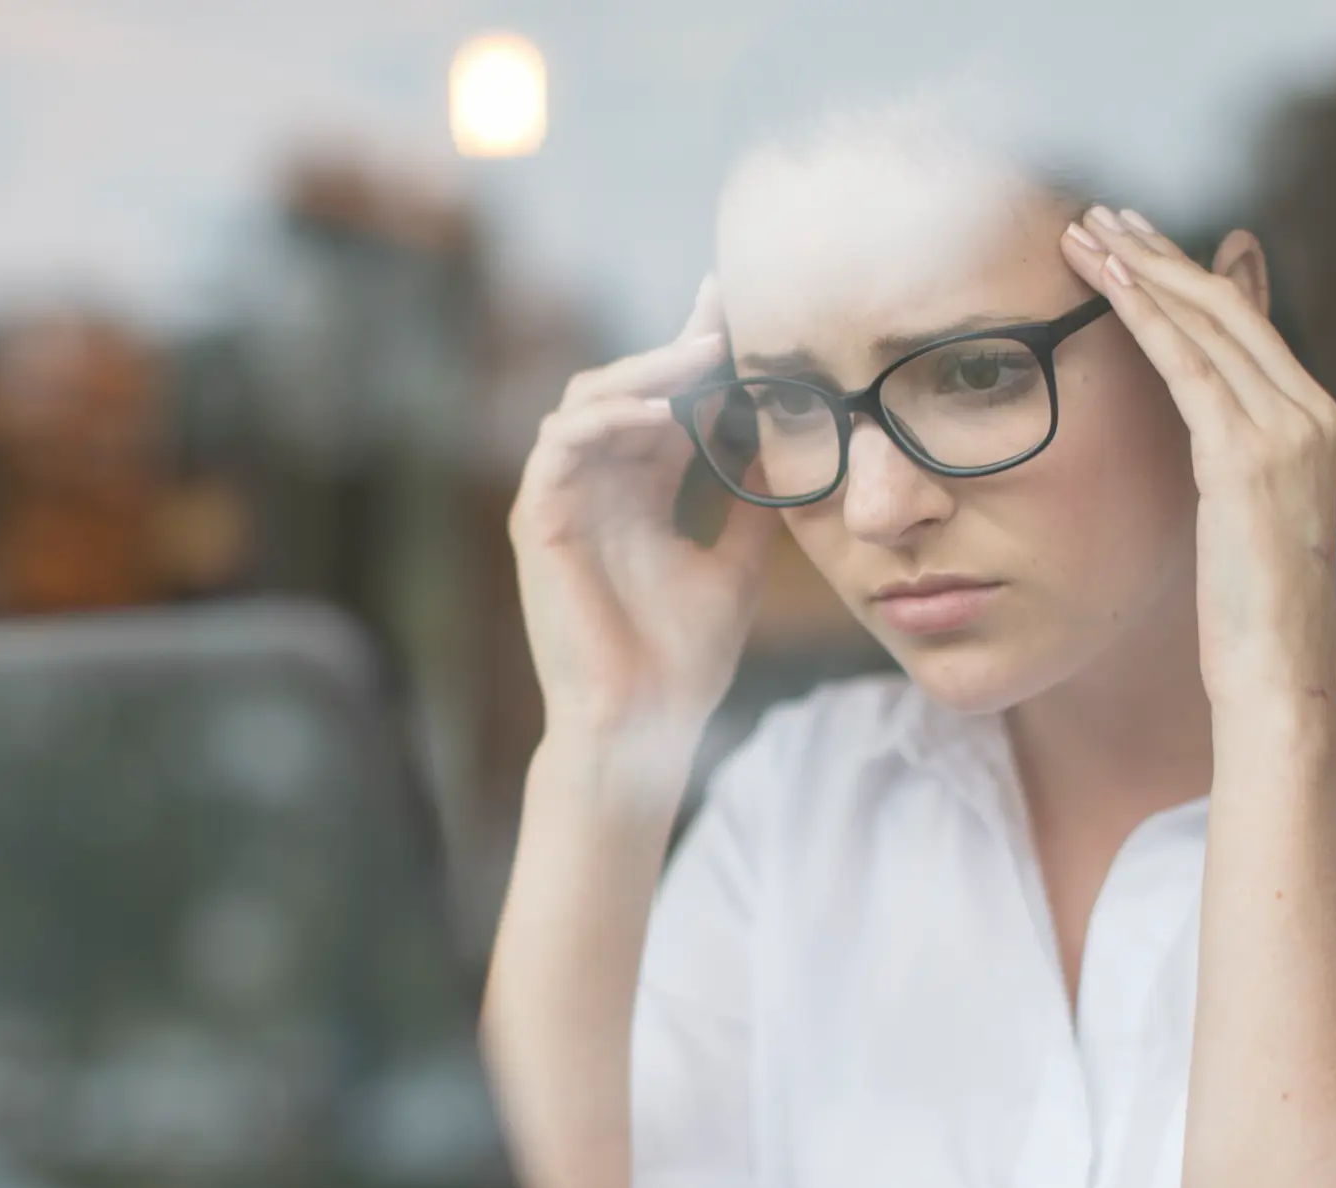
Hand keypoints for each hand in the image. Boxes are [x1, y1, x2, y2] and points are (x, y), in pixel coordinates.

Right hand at [507, 278, 779, 753]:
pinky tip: (659, 419)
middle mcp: (596, 484)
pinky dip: (606, 422)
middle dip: (675, 345)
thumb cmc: (683, 659)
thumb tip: (797, 442)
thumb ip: (754, 500)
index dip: (697, 354)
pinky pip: (560, 446)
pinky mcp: (539, 522)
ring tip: (700, 359)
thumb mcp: (740, 561)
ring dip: (642, 373)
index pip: (666, 401)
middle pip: (625, 384)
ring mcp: (563, 500)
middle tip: (727, 313)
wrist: (644, 726)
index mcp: (638, 489)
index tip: (745, 314)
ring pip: (587, 400)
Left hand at [1059, 206, 1335, 713]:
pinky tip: (1103, 282)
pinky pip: (1186, 365)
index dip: (1187, 272)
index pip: (1247, 321)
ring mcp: (1286, 430)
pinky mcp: (1246, 457)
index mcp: (1316, 421)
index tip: (1136, 238)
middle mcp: (1311, 412)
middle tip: (1099, 214)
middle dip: (1158, 253)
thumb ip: (1231, 451)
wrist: (1279, 674)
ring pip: (1205, 320)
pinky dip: (1143, 314)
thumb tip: (1206, 413)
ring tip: (1084, 233)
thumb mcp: (1245, 516)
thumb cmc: (1251, 613)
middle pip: (1226, 304)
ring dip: (1139, 268)